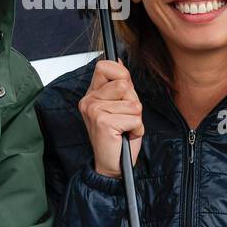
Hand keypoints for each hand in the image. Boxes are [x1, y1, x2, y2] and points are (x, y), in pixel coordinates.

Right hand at [78, 58, 143, 177]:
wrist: (112, 166)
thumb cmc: (118, 139)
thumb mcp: (120, 107)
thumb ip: (120, 86)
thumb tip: (119, 60)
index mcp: (92, 94)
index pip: (105, 66)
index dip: (121, 74)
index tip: (124, 92)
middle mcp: (89, 100)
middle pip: (124, 84)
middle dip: (133, 102)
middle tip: (124, 118)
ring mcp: (94, 110)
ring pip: (133, 103)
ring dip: (136, 118)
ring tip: (125, 128)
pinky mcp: (103, 122)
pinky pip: (135, 118)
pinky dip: (137, 129)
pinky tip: (125, 136)